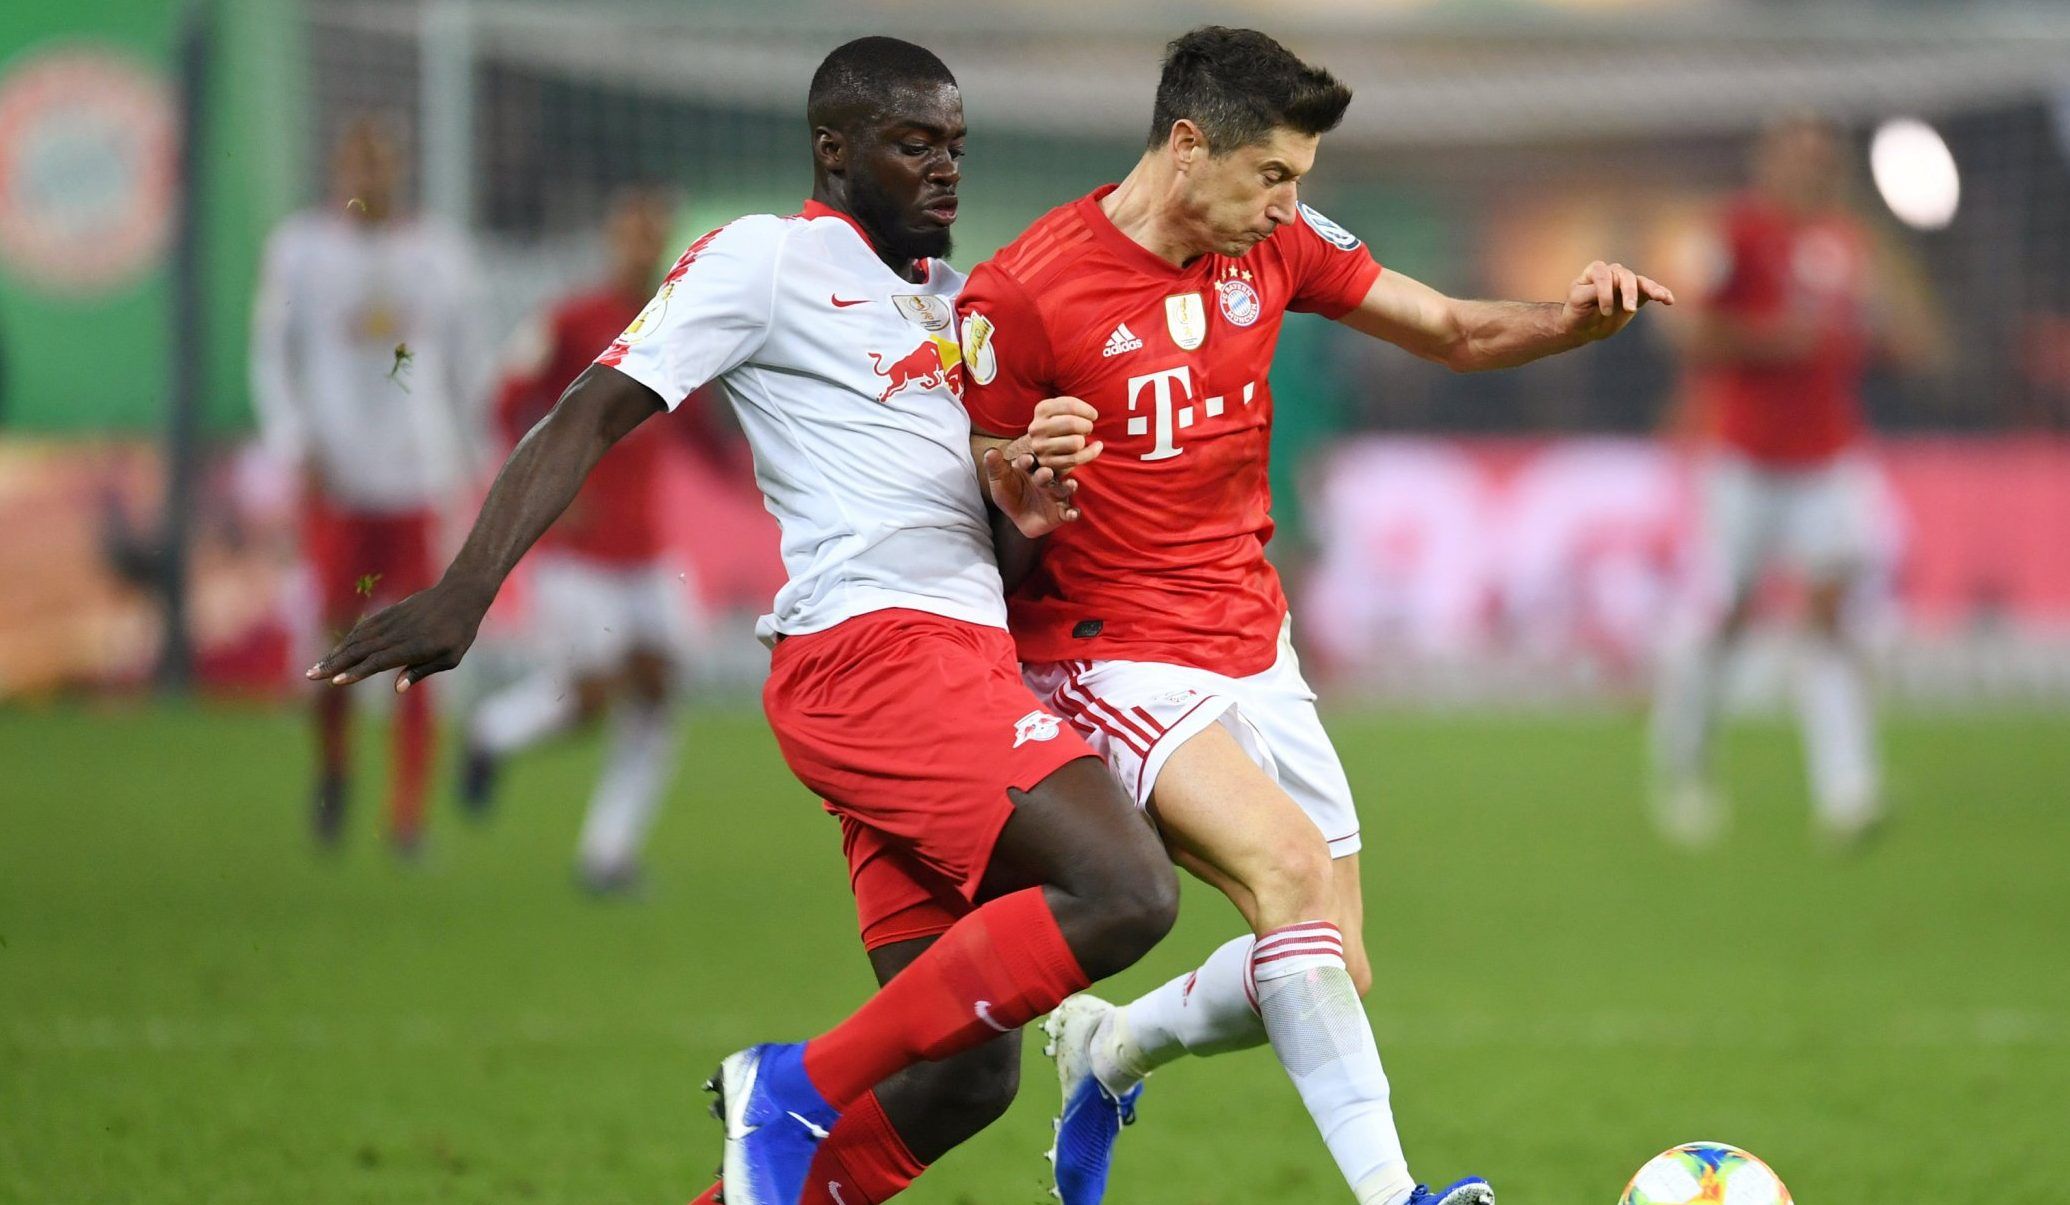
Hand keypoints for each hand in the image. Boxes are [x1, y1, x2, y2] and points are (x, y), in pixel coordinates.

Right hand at [306, 578, 492, 692]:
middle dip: (334, 664)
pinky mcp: (390, 613)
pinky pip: (365, 627)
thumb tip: (396, 688)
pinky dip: (348, 639)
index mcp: (415, 646)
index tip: (336, 681)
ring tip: (316, 666)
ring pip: (358, 638)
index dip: (356, 672)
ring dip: (335, 653)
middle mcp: (399, 633)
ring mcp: (392, 621)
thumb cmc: (460, 632)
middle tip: (311, 676)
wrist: (460, 594)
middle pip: (361, 650)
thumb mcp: (450, 657)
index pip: (379, 661)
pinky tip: (336, 650)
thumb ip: (422, 671)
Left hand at [983, 446, 1081, 537]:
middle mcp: (1046, 478)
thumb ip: (995, 466)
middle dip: (1046, 474)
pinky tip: (1072, 514)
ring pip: (1064, 489)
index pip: (1029, 462)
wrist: (1018, 517)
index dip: (1027, 462)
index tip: (1026, 460)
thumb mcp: (999, 481)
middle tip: (1046, 473)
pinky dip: (1073, 513)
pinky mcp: (1062, 512)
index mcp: (1031, 468)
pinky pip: (1069, 512)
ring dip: (1068, 486)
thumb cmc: (1008, 494)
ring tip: (1071, 485)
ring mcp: (1056, 494)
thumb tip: (990, 451)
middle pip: (1048, 474)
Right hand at [1023, 396, 1102, 477]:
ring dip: (1084, 440)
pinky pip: (1076, 458)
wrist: (1040, 448)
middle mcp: (1038, 427)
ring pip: (1075, 443)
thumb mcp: (1060, 411)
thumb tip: (1093, 415)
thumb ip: (1074, 407)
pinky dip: (1091, 452)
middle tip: (1087, 428)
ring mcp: (1040, 446)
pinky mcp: (1047, 462)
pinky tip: (1097, 447)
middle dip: (1087, 425)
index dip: (1087, 411)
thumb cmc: (1058, 426)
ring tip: (1082, 438)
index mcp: (1042, 409)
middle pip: (1072, 424)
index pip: (1070, 406)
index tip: (1093, 415)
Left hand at [1562, 260, 1674, 341]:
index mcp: (1596, 271)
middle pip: (1625, 276)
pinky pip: (1651, 291)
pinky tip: (1669, 300)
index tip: (1605, 311)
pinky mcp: (1637, 295)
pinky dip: (1660, 294)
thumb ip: (1594, 291)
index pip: (1604, 275)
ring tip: (1661, 297)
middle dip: (1629, 292)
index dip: (1606, 292)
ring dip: (1651, 289)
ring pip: (1640, 282)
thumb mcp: (1578, 301)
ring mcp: (1626, 283)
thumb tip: (1614, 284)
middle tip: (1629, 310)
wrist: (1584, 327)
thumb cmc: (1577, 312)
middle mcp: (1613, 273)